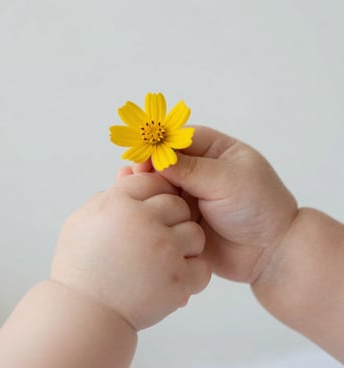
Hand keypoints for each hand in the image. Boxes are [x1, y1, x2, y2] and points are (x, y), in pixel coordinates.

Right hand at [50, 173, 210, 330]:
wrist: (84, 314)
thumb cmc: (80, 267)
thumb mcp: (81, 221)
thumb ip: (105, 199)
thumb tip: (125, 182)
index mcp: (119, 204)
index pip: (150, 181)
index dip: (154, 192)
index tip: (153, 206)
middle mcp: (143, 221)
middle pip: (177, 204)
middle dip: (171, 218)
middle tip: (158, 236)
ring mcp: (164, 250)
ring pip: (195, 233)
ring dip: (185, 246)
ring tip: (166, 259)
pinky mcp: (178, 279)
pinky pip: (202, 266)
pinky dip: (192, 274)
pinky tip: (174, 277)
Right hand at [131, 126, 297, 282]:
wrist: (268, 252)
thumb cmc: (258, 207)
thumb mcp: (227, 180)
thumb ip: (190, 169)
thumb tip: (155, 156)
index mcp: (215, 151)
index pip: (180, 139)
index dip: (160, 144)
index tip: (143, 154)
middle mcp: (199, 171)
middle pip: (166, 161)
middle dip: (151, 166)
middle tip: (136, 174)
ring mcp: (189, 194)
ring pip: (160, 184)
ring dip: (148, 185)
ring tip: (133, 189)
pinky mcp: (181, 217)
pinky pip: (161, 207)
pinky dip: (149, 205)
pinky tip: (136, 205)